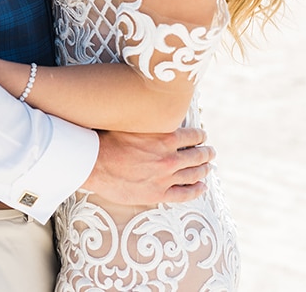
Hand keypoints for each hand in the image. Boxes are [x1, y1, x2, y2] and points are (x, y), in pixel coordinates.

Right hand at [83, 127, 214, 204]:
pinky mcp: (157, 194)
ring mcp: (164, 178)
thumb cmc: (110, 139)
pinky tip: (202, 187)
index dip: (200, 136)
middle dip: (206, 153)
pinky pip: (184, 194)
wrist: (95, 163)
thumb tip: (159, 111)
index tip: (202, 136)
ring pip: (193, 174)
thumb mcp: (134, 122)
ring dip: (204, 170)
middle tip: (211, 152)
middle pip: (197, 156)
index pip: (192, 136)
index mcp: (165, 137)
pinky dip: (196, 190)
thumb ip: (151, 121)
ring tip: (208, 167)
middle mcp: (169, 157)